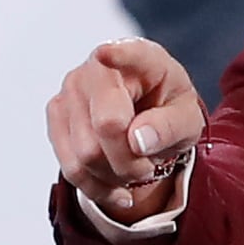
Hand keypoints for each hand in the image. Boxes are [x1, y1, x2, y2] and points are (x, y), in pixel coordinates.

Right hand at [46, 39, 204, 224]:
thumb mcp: (187, 120)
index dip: (116, 55)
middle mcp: (98, 68)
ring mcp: (71, 89)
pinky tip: (117, 191)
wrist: (146, 115)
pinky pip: (71, 167)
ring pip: (85, 154)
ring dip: (115, 177)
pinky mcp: (56, 114)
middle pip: (107, 127)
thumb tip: (137, 140)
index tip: (106, 54)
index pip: (128, 54)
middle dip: (132, 162)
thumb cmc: (168, 110)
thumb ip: (169, 128)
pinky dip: (97, 188)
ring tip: (134, 173)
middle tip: (148, 167)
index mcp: (142, 58)